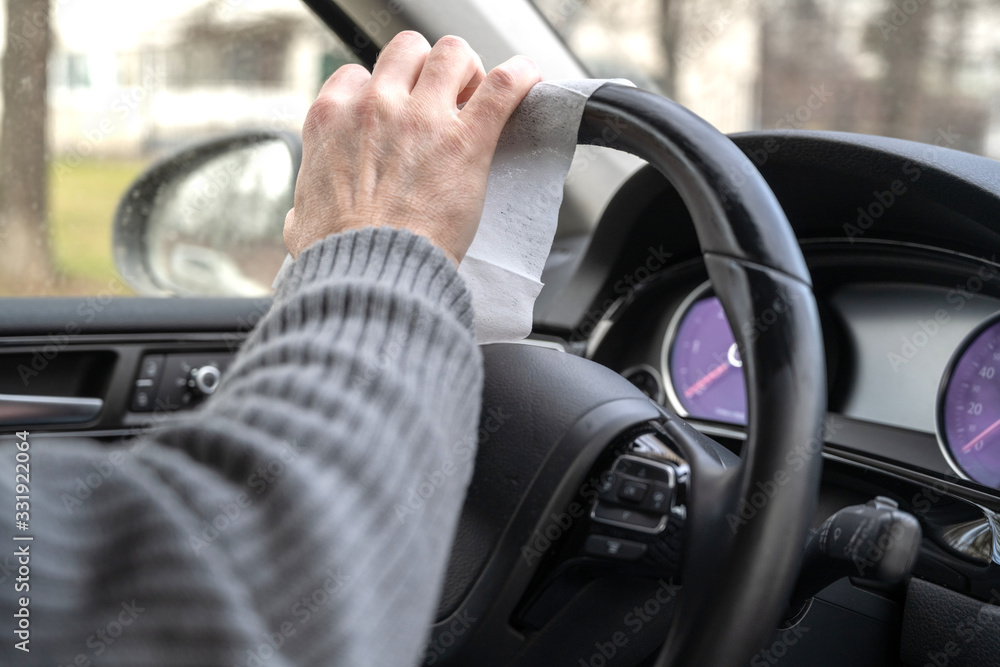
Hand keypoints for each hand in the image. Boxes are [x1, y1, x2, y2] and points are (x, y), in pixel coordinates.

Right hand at [283, 32, 540, 264]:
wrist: (372, 275)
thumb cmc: (338, 256)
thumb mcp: (301, 221)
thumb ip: (306, 205)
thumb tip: (304, 217)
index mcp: (331, 119)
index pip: (360, 75)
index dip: (384, 93)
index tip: (399, 115)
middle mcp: (374, 106)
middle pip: (407, 51)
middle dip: (427, 70)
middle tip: (442, 102)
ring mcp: (421, 117)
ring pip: (452, 54)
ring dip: (468, 71)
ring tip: (477, 97)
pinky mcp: (465, 139)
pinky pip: (503, 87)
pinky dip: (519, 78)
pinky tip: (527, 81)